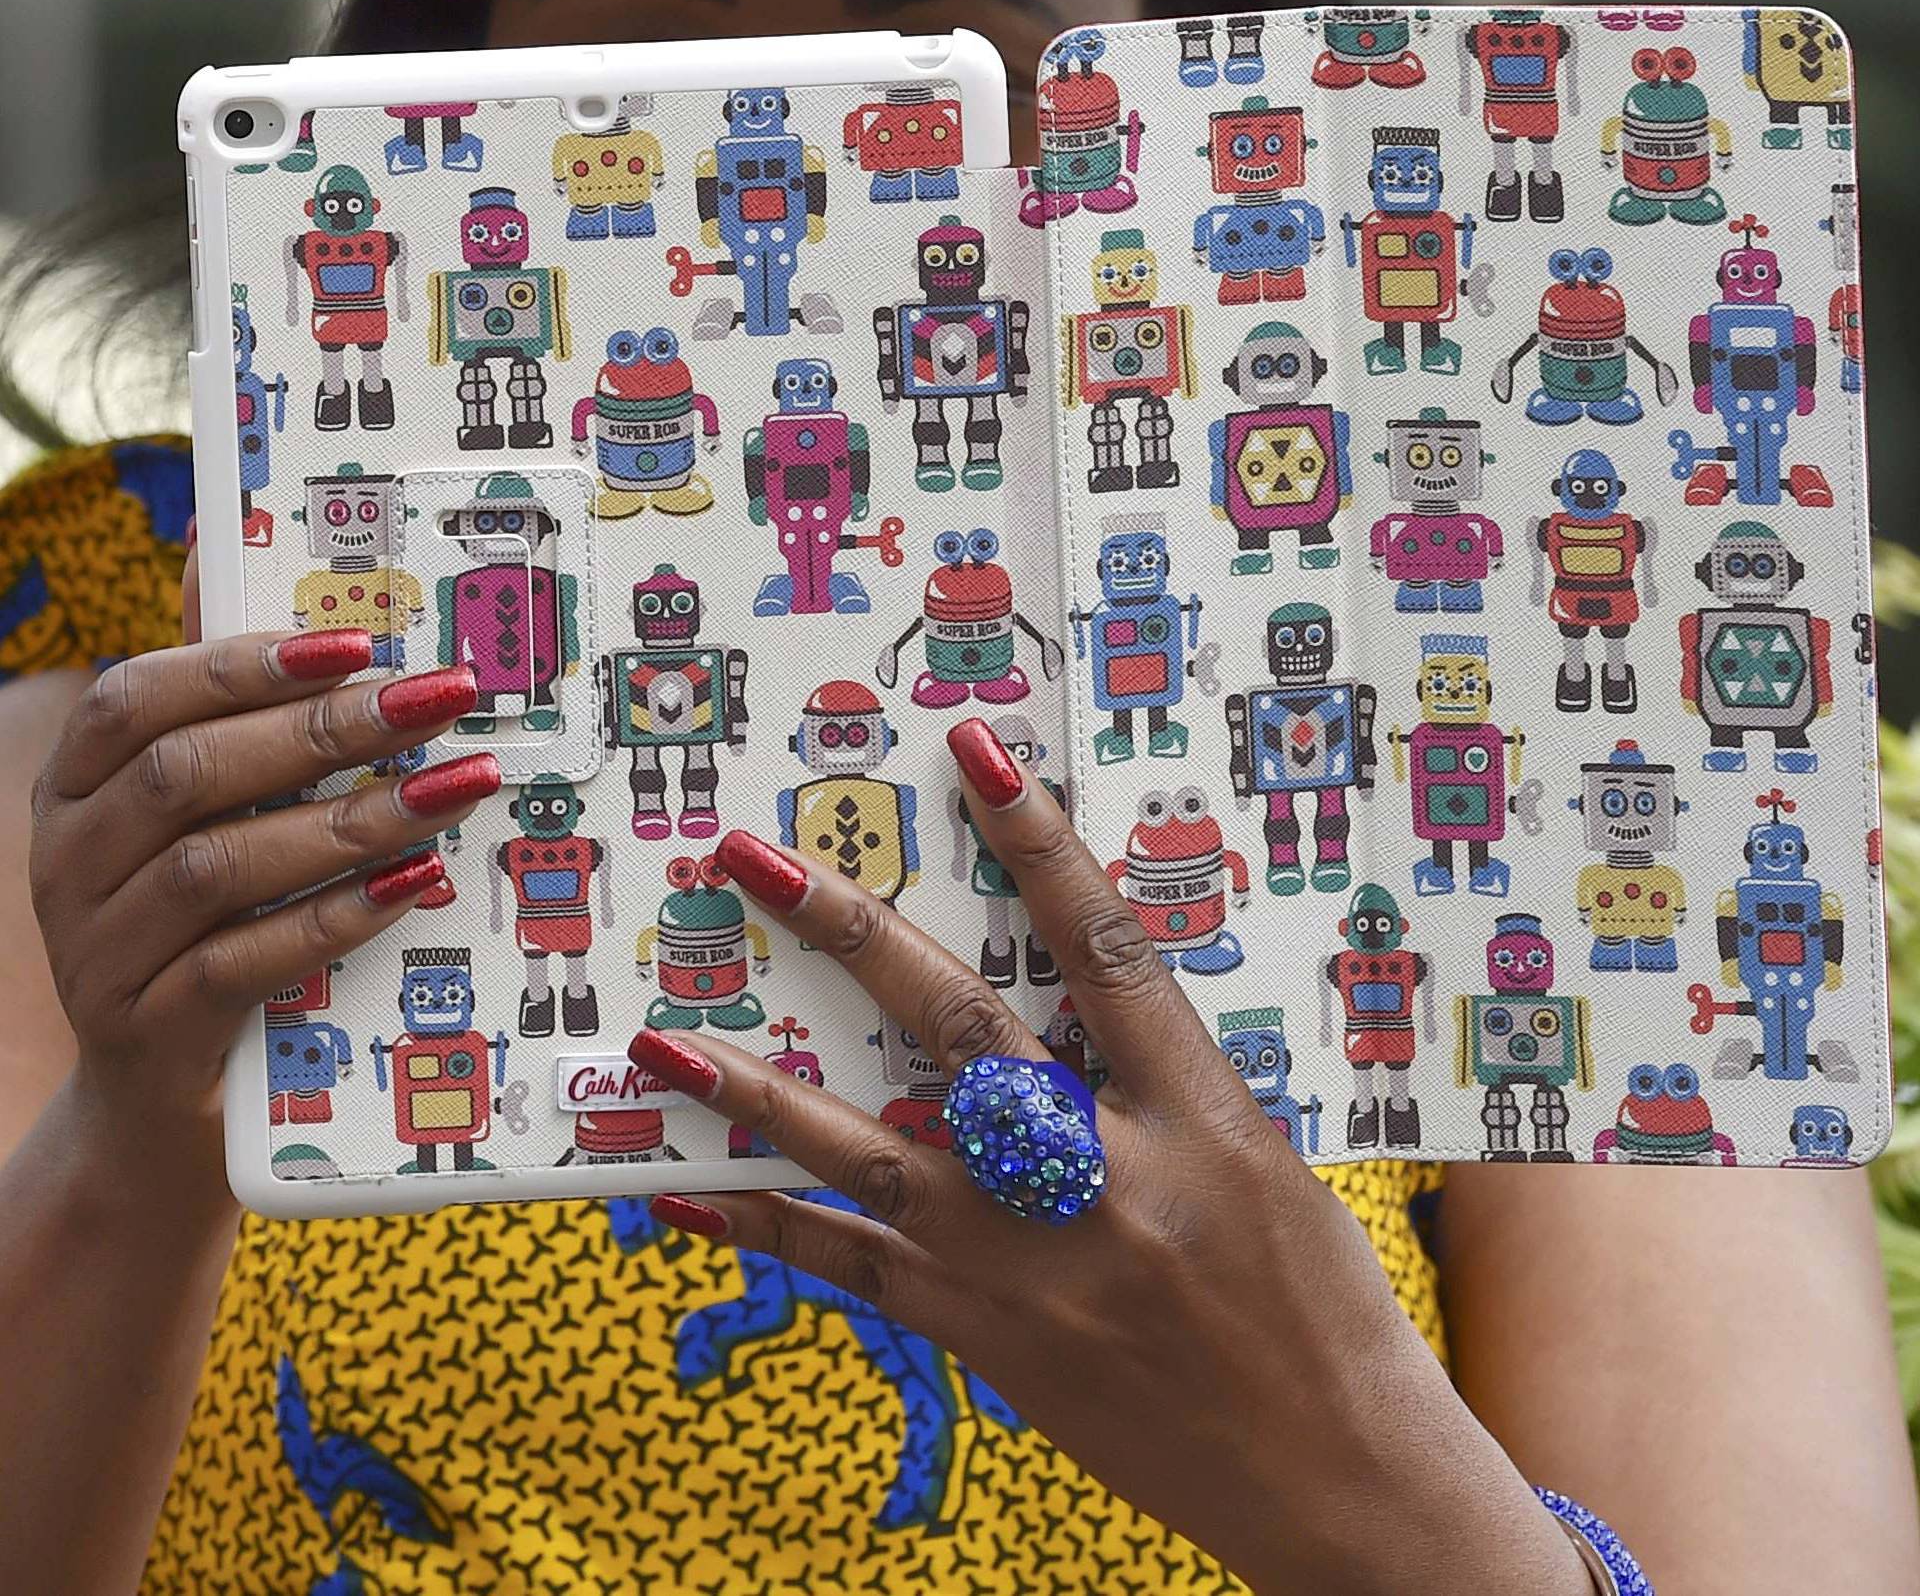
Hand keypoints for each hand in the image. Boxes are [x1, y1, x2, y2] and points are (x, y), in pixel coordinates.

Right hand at [29, 629, 499, 1161]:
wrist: (149, 1103)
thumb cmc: (192, 915)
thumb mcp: (195, 805)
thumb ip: (213, 687)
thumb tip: (216, 535)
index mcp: (74, 785)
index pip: (135, 697)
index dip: (239, 662)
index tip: (352, 644)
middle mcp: (67, 862)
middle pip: (187, 775)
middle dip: (322, 731)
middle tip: (433, 702)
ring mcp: (96, 953)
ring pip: (218, 867)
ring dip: (346, 822)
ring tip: (448, 791)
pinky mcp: (144, 1032)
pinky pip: (239, 965)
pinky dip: (331, 919)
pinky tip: (409, 885)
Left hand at [638, 724, 1587, 1595]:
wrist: (1337, 1476)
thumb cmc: (1319, 1307)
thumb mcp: (1264, 1157)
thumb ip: (1159, 1078)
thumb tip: (1058, 1000)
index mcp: (1197, 1112)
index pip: (1104, 947)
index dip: (1038, 843)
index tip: (974, 755)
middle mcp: (1101, 1178)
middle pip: (956, 1025)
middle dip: (847, 929)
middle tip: (749, 858)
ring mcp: (1030, 1264)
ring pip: (868, 1154)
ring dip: (757, 1090)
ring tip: (661, 1038)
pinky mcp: (989, 1336)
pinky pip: (856, 1267)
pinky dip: (771, 1223)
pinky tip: (693, 1189)